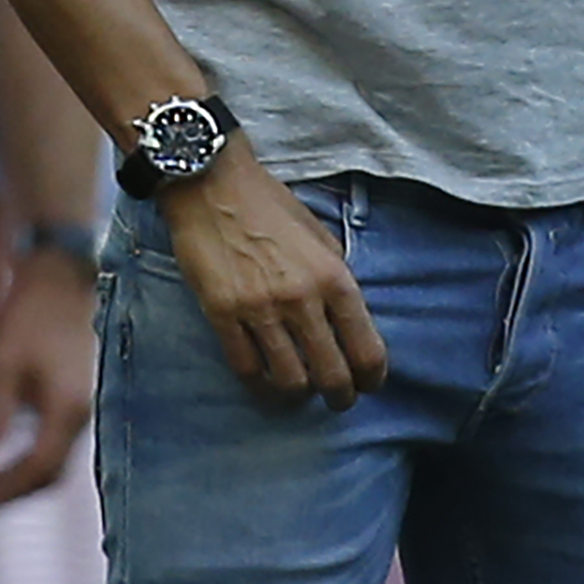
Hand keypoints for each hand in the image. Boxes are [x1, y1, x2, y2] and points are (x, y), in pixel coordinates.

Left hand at [0, 247, 98, 509]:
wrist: (66, 276)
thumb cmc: (30, 314)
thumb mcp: (2, 363)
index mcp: (68, 407)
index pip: (38, 469)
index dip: (5, 491)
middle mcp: (88, 413)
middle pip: (53, 473)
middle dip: (14, 491)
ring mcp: (92, 406)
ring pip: (60, 459)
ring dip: (25, 476)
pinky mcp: (87, 398)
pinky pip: (63, 441)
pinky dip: (38, 456)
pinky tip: (12, 456)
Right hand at [161, 144, 388, 409]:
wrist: (212, 184)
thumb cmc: (269, 206)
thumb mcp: (321, 236)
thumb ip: (336, 279)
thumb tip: (347, 322)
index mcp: (333, 277)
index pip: (367, 350)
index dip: (372, 378)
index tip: (368, 384)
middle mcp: (301, 298)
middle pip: (332, 376)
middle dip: (341, 397)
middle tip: (338, 399)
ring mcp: (259, 309)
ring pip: (290, 382)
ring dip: (300, 396)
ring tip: (301, 392)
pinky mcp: (222, 314)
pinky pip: (247, 369)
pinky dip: (261, 386)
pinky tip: (266, 383)